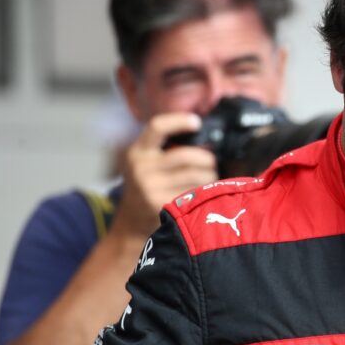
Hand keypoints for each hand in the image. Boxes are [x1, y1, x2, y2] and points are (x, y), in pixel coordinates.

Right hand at [111, 113, 218, 240]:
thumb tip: (203, 136)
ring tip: (211, 178)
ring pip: (194, 176)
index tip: (197, 122)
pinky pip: (193, 194)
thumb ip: (164, 149)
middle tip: (212, 163)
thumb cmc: (146, 187)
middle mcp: (141, 168)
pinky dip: (204, 192)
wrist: (131, 223)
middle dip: (207, 159)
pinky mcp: (161, 205)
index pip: (157, 127)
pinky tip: (205, 194)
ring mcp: (149, 188)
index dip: (179, 121)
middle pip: (186, 156)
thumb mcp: (145, 164)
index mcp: (137, 152)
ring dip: (210, 176)